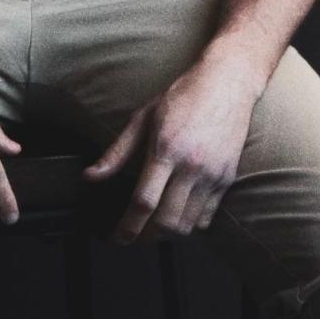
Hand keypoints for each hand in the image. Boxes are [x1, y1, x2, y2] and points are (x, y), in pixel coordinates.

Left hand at [82, 46, 262, 242]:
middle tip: (134, 234)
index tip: (117, 237)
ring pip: (187, 225)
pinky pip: (207, 218)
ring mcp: (212, 174)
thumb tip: (91, 176)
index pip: (143, 203)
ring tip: (154, 226)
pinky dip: (190, 224)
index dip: (126, 228)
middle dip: (145, 237)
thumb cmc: (185, 95)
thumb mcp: (144, 116)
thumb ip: (117, 151)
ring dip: (167, 234)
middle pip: (166, 222)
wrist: (228, 81)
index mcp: (166, 149)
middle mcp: (191, 165)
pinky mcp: (227, 178)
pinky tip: (178, 215)